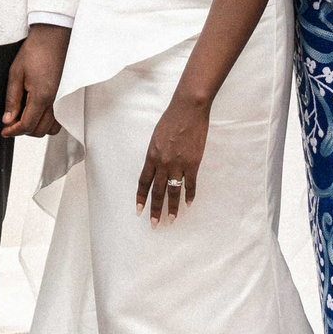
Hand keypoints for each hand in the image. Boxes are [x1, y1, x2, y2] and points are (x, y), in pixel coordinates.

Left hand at [1, 24, 70, 137]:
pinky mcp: (67, 96)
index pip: (27, 125)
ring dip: (37, 127)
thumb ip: (12, 99)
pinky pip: (60, 119)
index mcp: (41, 97)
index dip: (13, 131)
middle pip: (39, 131)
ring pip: (52, 128)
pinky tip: (38, 112)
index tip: (4, 131)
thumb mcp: (16, 73)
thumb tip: (8, 121)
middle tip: (12, 122)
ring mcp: (64, 100)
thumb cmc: (34, 51)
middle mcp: (56, 102)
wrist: (54, 36)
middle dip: (23, 130)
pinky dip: (49, 122)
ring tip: (25, 117)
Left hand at [136, 94, 208, 222]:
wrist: (188, 110)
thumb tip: (156, 168)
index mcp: (151, 156)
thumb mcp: (156, 137)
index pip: (143, 182)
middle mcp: (163, 163)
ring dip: (172, 207)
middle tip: (154, 224)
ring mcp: (178, 164)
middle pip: (157, 191)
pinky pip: (190, 184)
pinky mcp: (193, 163)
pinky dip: (189, 195)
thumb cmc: (171, 119)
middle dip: (155, 209)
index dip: (141, 197)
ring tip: (171, 220)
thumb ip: (155, 154)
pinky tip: (188, 204)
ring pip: (173, 191)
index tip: (139, 210)